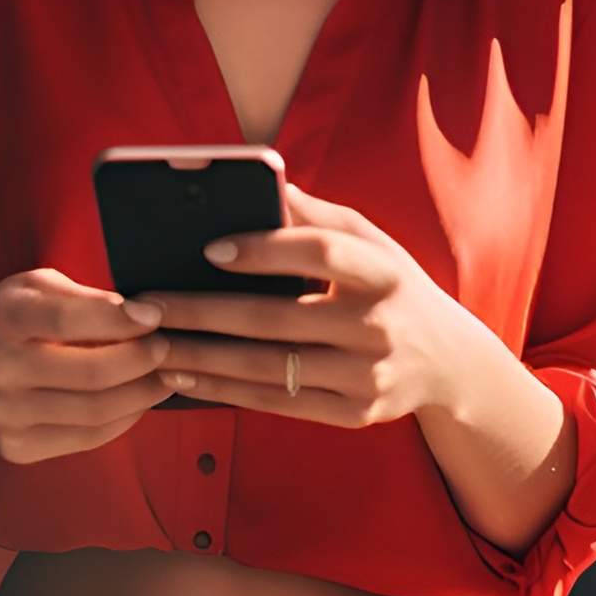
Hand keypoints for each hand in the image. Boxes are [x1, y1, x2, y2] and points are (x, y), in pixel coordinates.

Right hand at [0, 267, 173, 463]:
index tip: (155, 315)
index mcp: (2, 318)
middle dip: (143, 360)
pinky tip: (139, 400)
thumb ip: (83, 296)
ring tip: (166, 375)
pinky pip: (86, 438)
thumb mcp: (36, 286)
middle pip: (91, 373)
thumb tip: (141, 317)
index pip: (69, 320)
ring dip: (143, 393)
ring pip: (95, 412)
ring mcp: (3, 416)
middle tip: (169, 347)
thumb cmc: (12, 316)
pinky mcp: (15, 449)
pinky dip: (124, 419)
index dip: (120, 319)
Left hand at [142, 183, 484, 427]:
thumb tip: (265, 180)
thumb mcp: (373, 243)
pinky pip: (278, 403)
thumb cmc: (393, 287)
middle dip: (202, 311)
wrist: (449, 363)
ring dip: (202, 357)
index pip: (321, 253)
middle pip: (277, 319)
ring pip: (268, 368)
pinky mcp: (355, 415)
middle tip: (147, 304)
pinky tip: (185, 378)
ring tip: (153, 344)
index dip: (266, 249)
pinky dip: (226, 391)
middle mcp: (378, 326)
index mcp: (383, 271)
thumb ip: (319, 216)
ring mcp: (367, 376)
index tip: (209, 247)